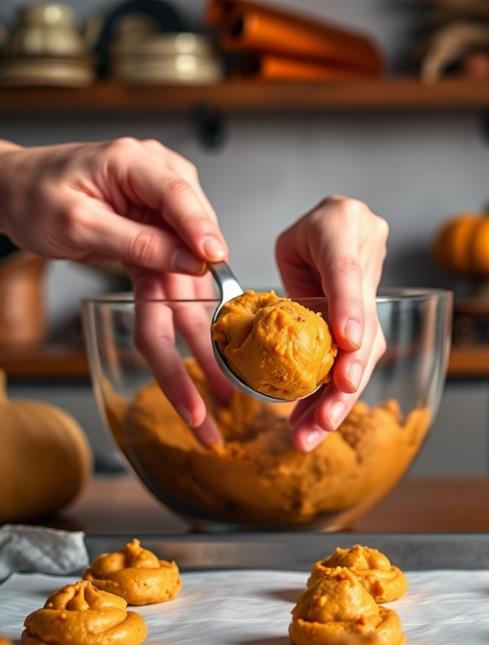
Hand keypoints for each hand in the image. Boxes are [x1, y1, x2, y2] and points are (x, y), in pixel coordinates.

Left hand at [0, 138, 232, 445]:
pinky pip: (172, 286)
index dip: (200, 230)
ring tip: (213, 387)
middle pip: (191, 254)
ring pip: (187, 282)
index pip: (179, 197)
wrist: (18, 191)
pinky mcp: (157, 242)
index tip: (215, 259)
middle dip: (205, 315)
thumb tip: (188, 258)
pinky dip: (180, 326)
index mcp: (138, 165)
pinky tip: (197, 362)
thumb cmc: (37, 193)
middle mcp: (160, 190)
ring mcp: (162, 219)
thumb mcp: (76, 219)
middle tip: (219, 366)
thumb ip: (134, 239)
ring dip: (198, 338)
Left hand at [275, 196, 387, 452]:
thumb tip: (269, 338)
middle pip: (363, 327)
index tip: (348, 343)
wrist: (330, 231)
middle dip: (343, 380)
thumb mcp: (286, 247)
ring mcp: (375, 286)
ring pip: (363, 350)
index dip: (348, 308)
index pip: (346, 271)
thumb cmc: (303, 237)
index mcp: (341, 226)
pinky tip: (315, 421)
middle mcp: (368, 255)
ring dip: (337, 398)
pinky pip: (354, 357)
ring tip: (311, 433)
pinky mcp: (371, 314)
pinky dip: (332, 391)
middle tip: (324, 418)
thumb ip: (285, 287)